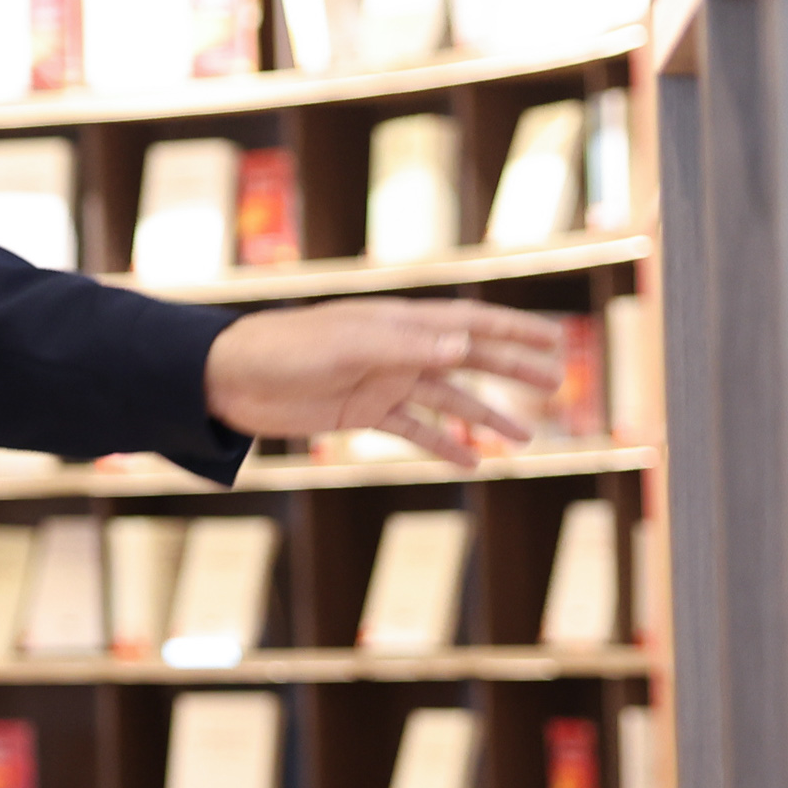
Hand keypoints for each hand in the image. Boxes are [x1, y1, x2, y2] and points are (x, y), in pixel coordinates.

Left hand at [202, 298, 564, 464]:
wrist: (229, 378)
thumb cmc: (285, 349)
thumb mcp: (347, 345)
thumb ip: (406, 345)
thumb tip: (465, 345)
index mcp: (400, 322)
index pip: (471, 322)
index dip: (515, 330)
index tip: (557, 339)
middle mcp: (399, 350)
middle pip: (470, 360)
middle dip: (513, 371)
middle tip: (558, 384)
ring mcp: (383, 382)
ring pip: (448, 401)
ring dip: (486, 417)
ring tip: (524, 437)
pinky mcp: (362, 412)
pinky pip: (414, 430)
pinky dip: (444, 446)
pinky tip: (471, 464)